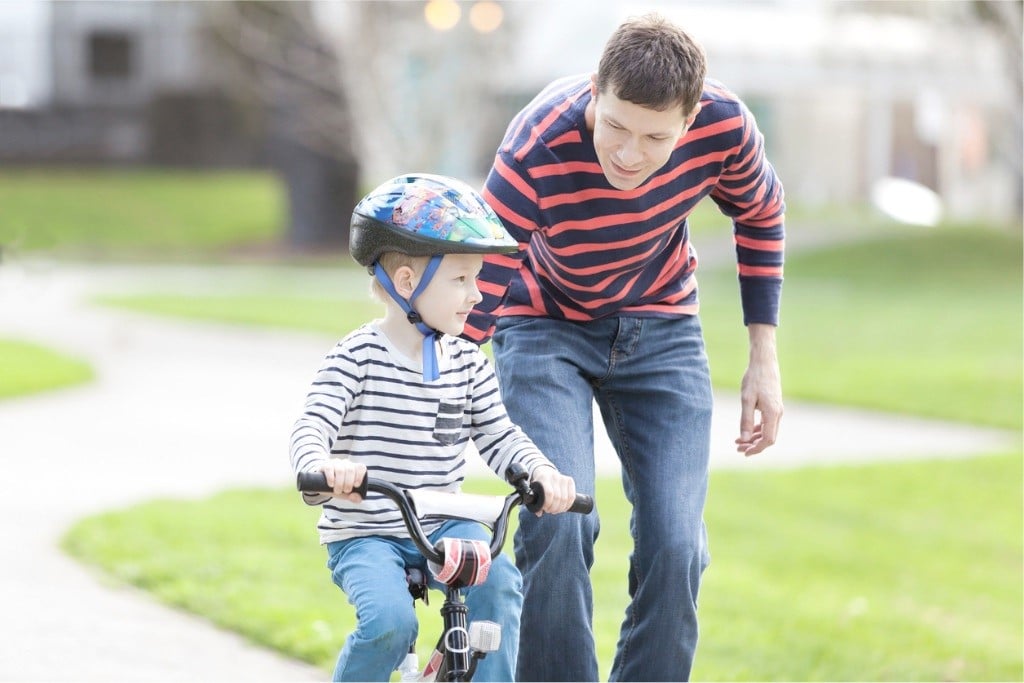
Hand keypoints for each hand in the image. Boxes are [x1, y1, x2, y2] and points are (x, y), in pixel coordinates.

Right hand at [318, 460, 366, 501]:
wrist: (321, 484)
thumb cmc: (337, 487)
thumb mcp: (346, 494)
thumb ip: (353, 497)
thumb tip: (358, 499)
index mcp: (354, 468)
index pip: (361, 467)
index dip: (360, 476)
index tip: (356, 485)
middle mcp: (346, 463)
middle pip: (350, 469)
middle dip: (348, 483)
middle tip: (345, 491)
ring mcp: (335, 463)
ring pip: (340, 470)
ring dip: (339, 483)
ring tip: (337, 491)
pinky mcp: (326, 465)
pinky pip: (329, 468)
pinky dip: (331, 478)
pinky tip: (331, 484)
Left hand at [530, 466, 577, 515]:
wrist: (545, 472)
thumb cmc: (539, 484)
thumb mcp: (534, 491)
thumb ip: (535, 502)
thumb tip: (539, 513)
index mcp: (544, 478)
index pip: (549, 493)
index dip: (548, 504)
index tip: (545, 508)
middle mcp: (554, 476)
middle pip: (558, 498)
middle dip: (554, 508)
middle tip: (550, 510)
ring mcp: (563, 478)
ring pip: (566, 499)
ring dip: (561, 508)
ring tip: (556, 510)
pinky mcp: (570, 481)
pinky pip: (572, 497)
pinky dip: (568, 505)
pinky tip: (563, 508)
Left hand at [736, 324, 783, 455]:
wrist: (764, 362)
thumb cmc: (754, 379)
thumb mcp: (746, 400)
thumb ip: (745, 420)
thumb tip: (743, 439)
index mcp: (773, 414)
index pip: (768, 440)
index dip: (757, 449)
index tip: (744, 453)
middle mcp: (778, 414)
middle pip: (768, 438)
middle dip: (753, 445)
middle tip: (737, 448)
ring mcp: (777, 410)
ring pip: (767, 431)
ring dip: (754, 438)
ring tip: (738, 442)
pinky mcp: (773, 406)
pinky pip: (767, 423)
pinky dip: (757, 429)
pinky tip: (745, 432)